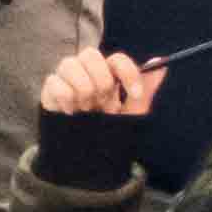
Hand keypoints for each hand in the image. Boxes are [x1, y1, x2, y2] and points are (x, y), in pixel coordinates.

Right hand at [39, 45, 169, 118]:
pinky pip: (56, 83)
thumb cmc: (108, 131)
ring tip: (84, 109)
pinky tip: (70, 113)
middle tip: (101, 103)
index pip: (117, 59)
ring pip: (70, 64)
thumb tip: (162, 64)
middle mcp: (85, 70)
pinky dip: (66, 100)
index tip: (134, 95)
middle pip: (90, 54)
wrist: (85, 157)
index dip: (128, 73)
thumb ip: (144, 90)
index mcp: (107, 74)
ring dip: (83, 90)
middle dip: (100, 81)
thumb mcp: (131, 114)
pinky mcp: (49, 89)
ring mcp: (65, 78)